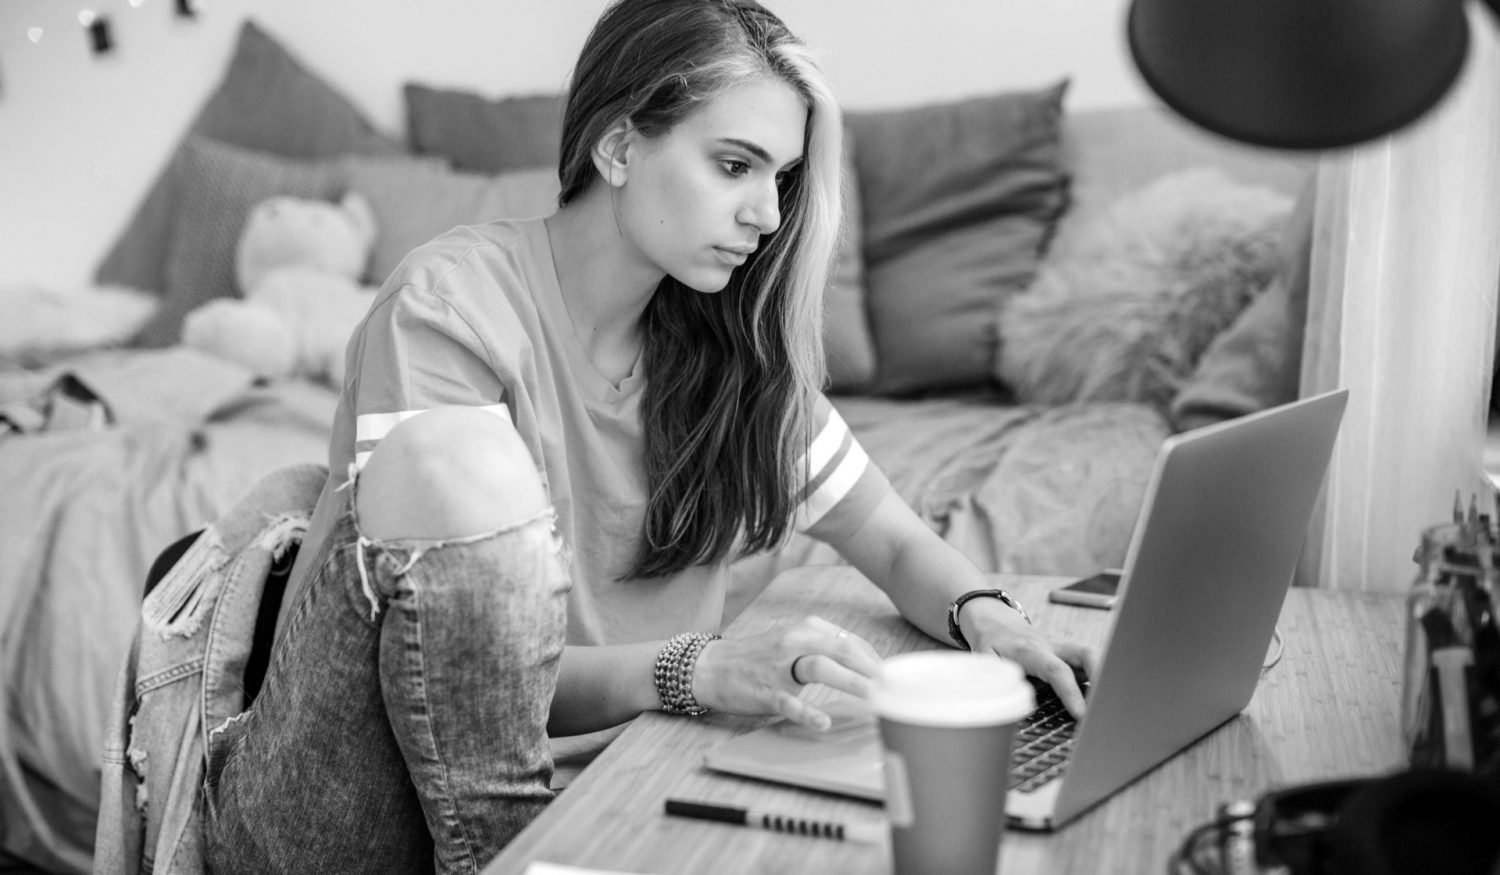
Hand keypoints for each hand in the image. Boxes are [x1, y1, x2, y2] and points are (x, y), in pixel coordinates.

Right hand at [692, 616, 882, 729]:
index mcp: (805, 629)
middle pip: (842, 650)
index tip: (892, 679)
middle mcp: (794, 642)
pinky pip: (789, 702)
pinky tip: (824, 722)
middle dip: (872, 670)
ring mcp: (779, 666)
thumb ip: (824, 648)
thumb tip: (865, 664)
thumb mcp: (792, 641)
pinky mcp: (766, 691)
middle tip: (893, 689)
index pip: (850, 641)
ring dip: (851, 682)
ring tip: (874, 698)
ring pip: (821, 668)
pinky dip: (807, 712)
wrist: (712, 667)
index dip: (875, 660)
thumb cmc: (758, 658)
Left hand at [959, 598, 1096, 718]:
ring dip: (1103, 677)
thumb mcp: (983, 659)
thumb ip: (994, 677)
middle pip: (1084, 654)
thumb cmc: (991, 643)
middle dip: (1100, 676)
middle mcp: (1051, 646)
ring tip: (1108, 704)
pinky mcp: (1067, 653)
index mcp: (1029, 650)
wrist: (996, 622)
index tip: (1081, 714)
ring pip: (1091, 655)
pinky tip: (1099, 698)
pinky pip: (1087, 663)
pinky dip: (1097, 678)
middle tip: (1107, 704)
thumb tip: (1007, 700)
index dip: (1070, 692)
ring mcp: (1062, 648)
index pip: (1055, 670)